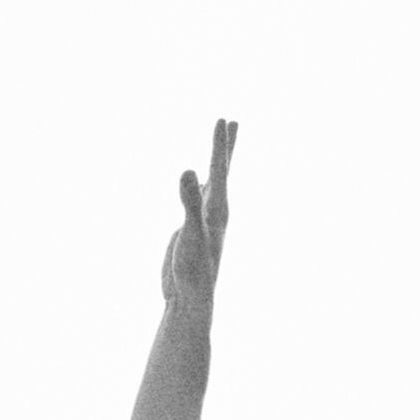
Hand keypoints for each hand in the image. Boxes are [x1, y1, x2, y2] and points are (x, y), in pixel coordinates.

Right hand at [160, 117, 235, 306]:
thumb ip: (189, 201)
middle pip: (222, 172)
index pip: (219, 169)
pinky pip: (198, 199)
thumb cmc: (193, 271)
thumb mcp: (189, 233)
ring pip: (211, 184)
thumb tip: (188, 170)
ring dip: (215, 165)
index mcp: (217, 210)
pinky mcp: (192, 230)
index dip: (219, 144)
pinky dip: (200, 185)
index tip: (223, 119)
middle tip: (231, 122)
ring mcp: (203, 221)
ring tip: (219, 151)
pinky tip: (199, 184)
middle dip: (225, 147)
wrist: (190, 300)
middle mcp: (214, 212)